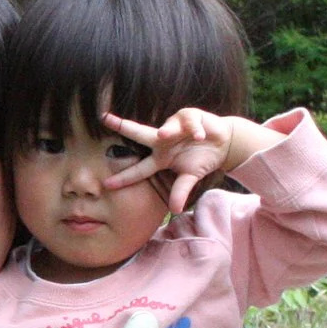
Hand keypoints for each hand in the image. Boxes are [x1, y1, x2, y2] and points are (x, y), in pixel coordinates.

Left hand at [100, 109, 281, 212]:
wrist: (222, 143)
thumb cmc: (200, 159)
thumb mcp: (189, 177)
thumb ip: (181, 191)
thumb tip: (175, 210)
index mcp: (159, 158)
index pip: (138, 169)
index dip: (124, 177)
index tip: (107, 184)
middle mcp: (161, 141)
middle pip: (138, 133)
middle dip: (121, 125)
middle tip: (104, 119)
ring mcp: (174, 127)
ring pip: (166, 128)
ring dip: (166, 130)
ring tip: (164, 135)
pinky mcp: (189, 117)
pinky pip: (189, 123)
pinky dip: (195, 130)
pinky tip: (200, 137)